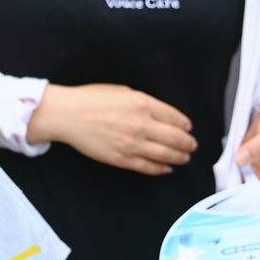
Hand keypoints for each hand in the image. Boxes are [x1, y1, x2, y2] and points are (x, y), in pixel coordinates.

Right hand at [33, 83, 196, 175]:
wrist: (68, 115)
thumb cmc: (91, 98)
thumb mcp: (122, 90)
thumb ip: (143, 102)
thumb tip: (160, 113)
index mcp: (143, 104)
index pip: (175, 118)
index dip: (185, 125)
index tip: (188, 128)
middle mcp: (142, 125)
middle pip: (176, 139)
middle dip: (188, 143)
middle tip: (192, 145)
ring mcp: (133, 144)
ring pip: (167, 156)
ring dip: (180, 157)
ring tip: (184, 158)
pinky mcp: (123, 159)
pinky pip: (149, 167)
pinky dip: (162, 169)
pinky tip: (167, 168)